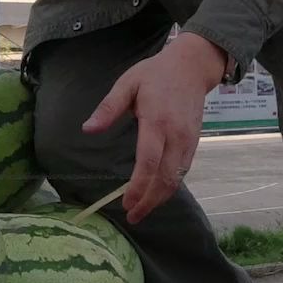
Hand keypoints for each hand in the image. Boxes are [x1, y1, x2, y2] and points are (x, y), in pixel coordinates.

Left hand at [83, 33, 225, 223]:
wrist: (192, 67)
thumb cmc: (155, 74)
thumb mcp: (127, 83)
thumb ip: (108, 108)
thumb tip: (88, 129)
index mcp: (157, 121)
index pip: (149, 162)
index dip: (138, 187)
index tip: (126, 203)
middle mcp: (176, 136)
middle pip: (165, 178)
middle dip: (149, 201)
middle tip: (132, 216)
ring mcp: (188, 141)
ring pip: (176, 179)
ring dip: (160, 198)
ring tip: (141, 210)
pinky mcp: (194, 143)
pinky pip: (183, 171)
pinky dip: (170, 187)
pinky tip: (156, 194)